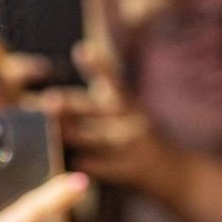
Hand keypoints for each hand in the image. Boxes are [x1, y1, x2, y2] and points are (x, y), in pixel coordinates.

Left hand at [41, 41, 180, 191]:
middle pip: (98, 109)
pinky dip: (88, 165)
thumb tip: (76, 56)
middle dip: (72, 105)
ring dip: (74, 135)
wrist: (172, 171)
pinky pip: (105, 167)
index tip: (82, 50)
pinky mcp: (132, 170)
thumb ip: (102, 89)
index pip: (113, 79)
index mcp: (128, 102)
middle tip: (48, 99)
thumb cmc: (135, 133)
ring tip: (52, 132)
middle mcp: (132, 119)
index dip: (98, 65)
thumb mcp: (125, 107)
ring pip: (99, 138)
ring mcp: (134, 145)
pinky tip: (69, 162)